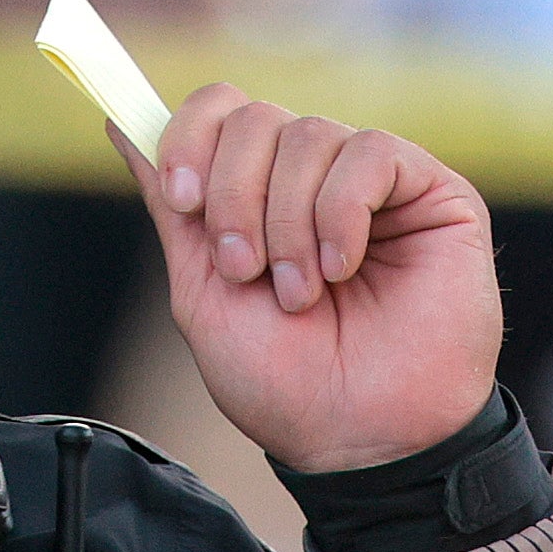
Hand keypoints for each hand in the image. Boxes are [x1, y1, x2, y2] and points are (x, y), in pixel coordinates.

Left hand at [142, 83, 506, 473]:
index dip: (191, 137)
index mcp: (261, 194)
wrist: (359, 441)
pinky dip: (342, 212)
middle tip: (246, 270)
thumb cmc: (286, 385)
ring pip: (310, 135)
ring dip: (289, 221)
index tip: (182, 198)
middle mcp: (316, 177)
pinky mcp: (432, 192)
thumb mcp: (204, 294)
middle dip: (236, 195)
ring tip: (302, 292)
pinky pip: (371, 153)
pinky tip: (343, 267)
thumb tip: (120, 123)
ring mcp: (374, 183)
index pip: (222, 110)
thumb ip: (171, 210)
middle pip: (257, 118)